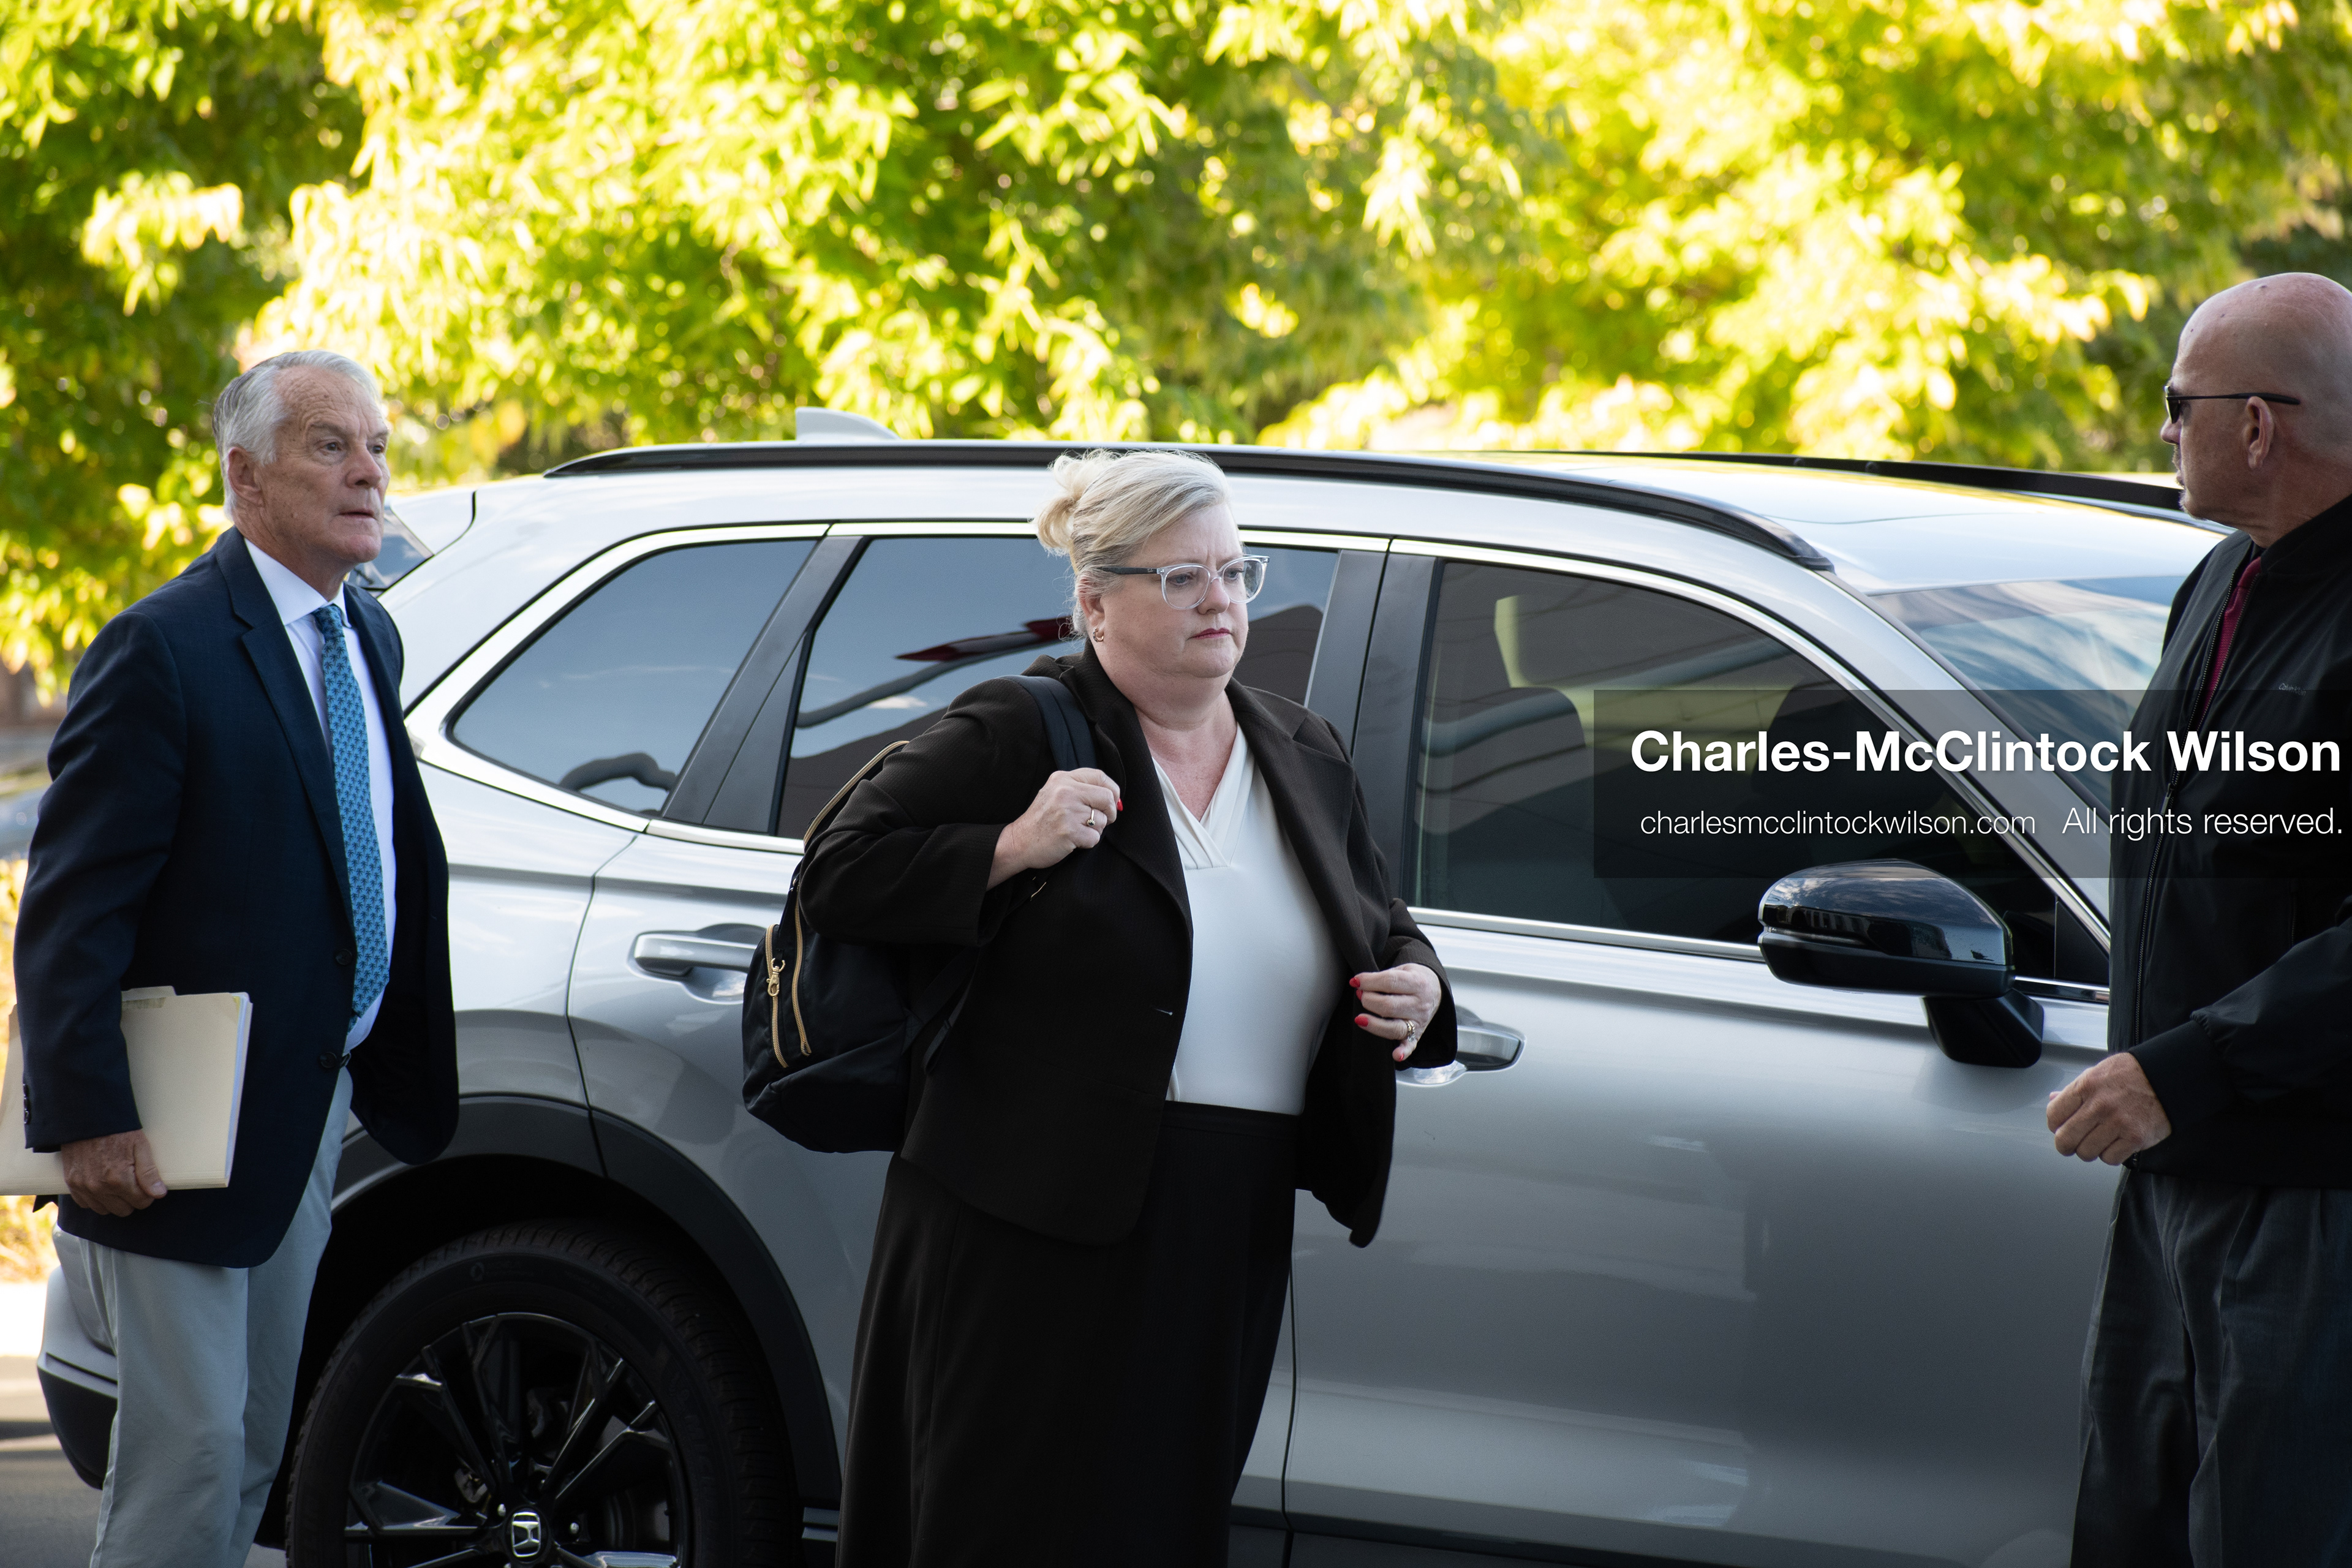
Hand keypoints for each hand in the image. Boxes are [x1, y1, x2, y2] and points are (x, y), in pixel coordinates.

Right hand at [62, 1129, 166, 1215]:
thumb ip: (149, 1173)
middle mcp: (98, 1187)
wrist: (87, 1119)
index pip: (141, 1202)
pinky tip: (102, 1186)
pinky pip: (85, 1203)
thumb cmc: (117, 1131)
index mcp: (118, 1179)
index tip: (147, 1185)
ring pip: (104, 1210)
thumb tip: (158, 1194)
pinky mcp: (71, 1183)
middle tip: (134, 1183)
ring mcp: (83, 1187)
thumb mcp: (140, 1147)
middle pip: (123, 1210)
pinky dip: (95, 1199)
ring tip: (118, 1184)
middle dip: (132, 1199)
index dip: (148, 1195)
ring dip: (113, 1201)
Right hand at [988, 767, 1121, 887]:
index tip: (1111, 802)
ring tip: (1077, 830)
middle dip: (1110, 812)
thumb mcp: (1055, 792)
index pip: (1100, 776)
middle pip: (1106, 798)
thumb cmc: (1042, 819)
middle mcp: (1065, 791)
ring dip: (1095, 829)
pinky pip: (1095, 838)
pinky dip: (1087, 842)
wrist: (1020, 841)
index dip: (1112, 790)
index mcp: (1062, 778)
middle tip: (1100, 821)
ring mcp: (1067, 811)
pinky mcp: (1068, 831)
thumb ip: (1080, 789)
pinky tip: (1073, 840)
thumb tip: (1114, 798)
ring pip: (1103, 820)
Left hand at [1352, 962, 1440, 1062]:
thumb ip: (1382, 976)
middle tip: (1361, 995)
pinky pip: (1410, 1046)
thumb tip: (1359, 984)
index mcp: (1417, 982)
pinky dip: (1403, 1052)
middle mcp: (1420, 1003)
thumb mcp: (1402, 969)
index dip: (1368, 982)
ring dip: (1374, 1024)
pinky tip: (1395, 1055)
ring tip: (1360, 1018)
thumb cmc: (1413, 979)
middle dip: (1368, 1001)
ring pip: (1395, 1028)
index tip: (1356, 982)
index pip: (1389, 982)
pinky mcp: (1417, 1035)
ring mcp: (1419, 1021)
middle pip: (1389, 1006)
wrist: (1435, 989)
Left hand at [2048, 1053, 2171, 1164]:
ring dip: (2089, 1151)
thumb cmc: (2131, 1075)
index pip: (2054, 1116)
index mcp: (2086, 1086)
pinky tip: (2115, 1144)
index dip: (2054, 1125)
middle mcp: (2099, 1105)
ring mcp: (2117, 1123)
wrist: (2167, 1077)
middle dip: (2065, 1145)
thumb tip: (2052, 1099)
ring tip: (2098, 1141)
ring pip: (2086, 1152)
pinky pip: (2110, 1158)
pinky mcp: (2135, 1138)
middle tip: (2072, 1144)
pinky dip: (2110, 1155)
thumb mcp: (2097, 1073)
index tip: (2060, 1127)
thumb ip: (2074, 1090)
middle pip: (2065, 1139)